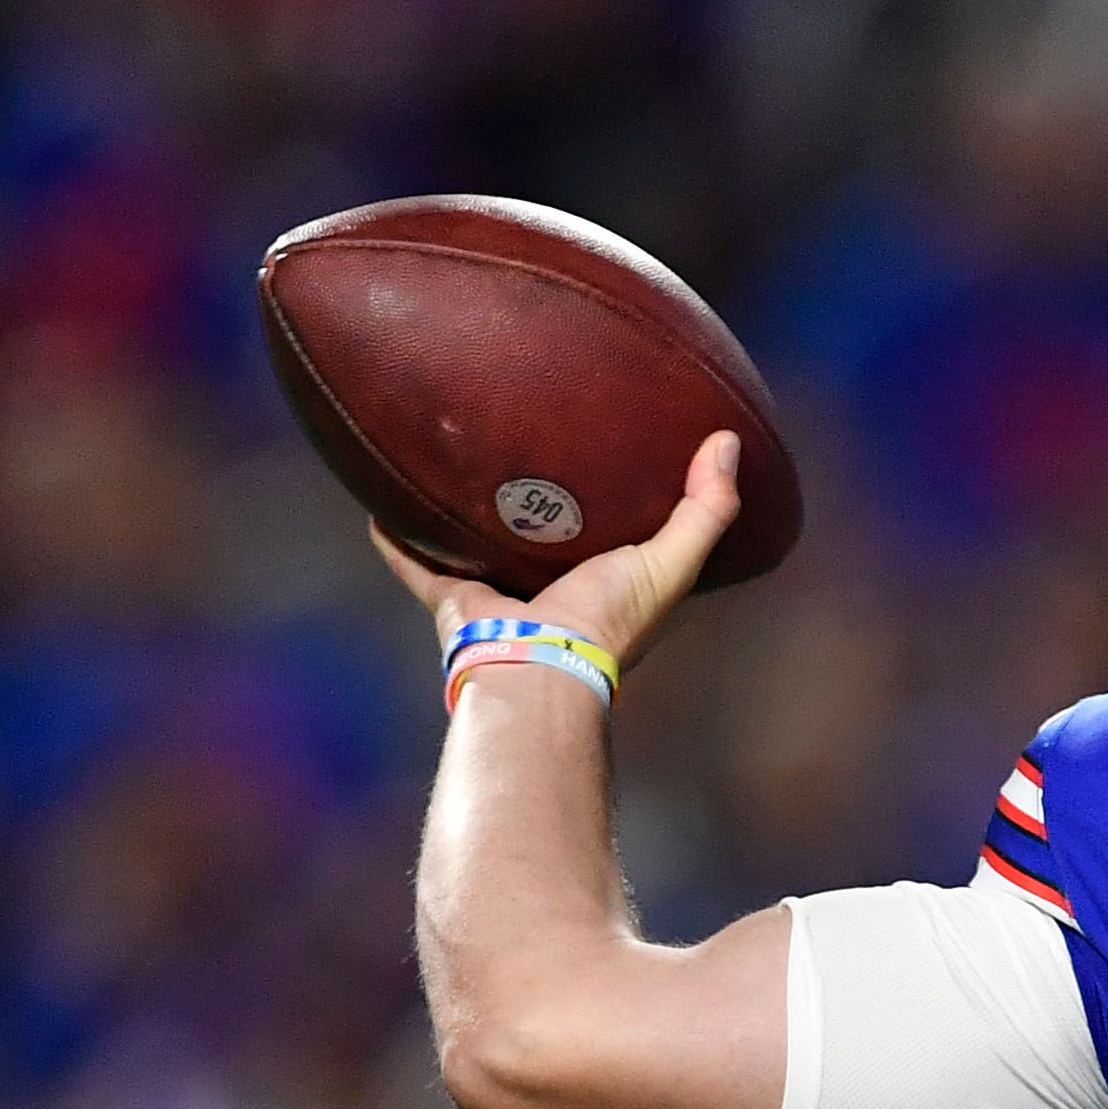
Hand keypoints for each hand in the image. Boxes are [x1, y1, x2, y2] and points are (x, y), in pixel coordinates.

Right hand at [371, 430, 742, 670]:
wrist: (538, 666)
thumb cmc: (609, 622)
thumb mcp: (672, 563)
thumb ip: (706, 510)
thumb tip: (727, 442)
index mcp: (606, 584)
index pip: (619, 536)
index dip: (624, 498)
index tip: (620, 450)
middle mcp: (552, 590)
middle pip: (543, 536)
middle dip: (538, 497)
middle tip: (529, 441)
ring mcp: (500, 594)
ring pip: (478, 543)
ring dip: (467, 512)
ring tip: (454, 461)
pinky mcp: (454, 599)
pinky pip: (416, 561)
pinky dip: (397, 538)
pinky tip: (379, 502)